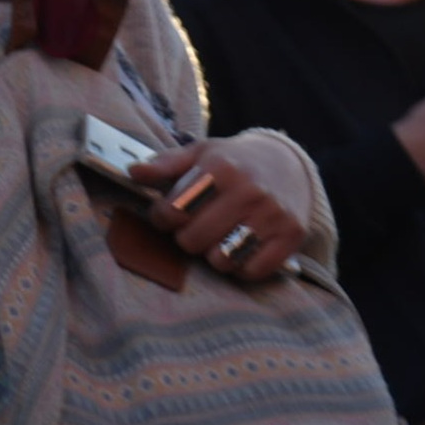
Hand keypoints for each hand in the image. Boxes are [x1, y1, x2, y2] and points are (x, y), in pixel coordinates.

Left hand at [128, 140, 308, 282]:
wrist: (288, 165)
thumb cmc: (232, 162)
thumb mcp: (198, 154)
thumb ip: (164, 164)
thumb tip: (133, 172)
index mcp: (222, 167)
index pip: (173, 210)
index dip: (162, 217)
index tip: (170, 213)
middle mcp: (250, 190)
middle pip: (193, 240)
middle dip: (186, 237)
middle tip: (195, 225)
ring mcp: (274, 215)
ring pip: (222, 260)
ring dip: (212, 255)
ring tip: (216, 237)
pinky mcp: (292, 236)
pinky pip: (252, 271)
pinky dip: (240, 267)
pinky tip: (239, 248)